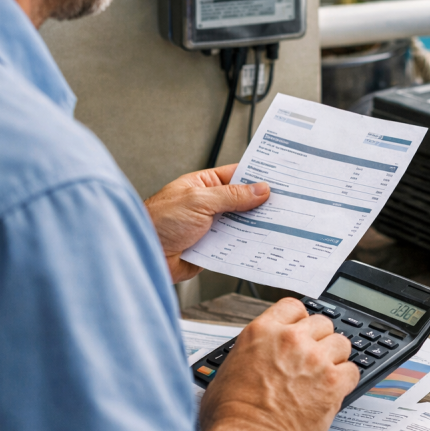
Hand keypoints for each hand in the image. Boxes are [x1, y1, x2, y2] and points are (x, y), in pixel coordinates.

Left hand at [144, 165, 269, 282]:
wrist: (143, 255)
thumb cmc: (158, 221)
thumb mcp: (199, 201)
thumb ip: (232, 195)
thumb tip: (260, 189)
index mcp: (204, 185)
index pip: (237, 176)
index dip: (259, 177)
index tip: (281, 179)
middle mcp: (209, 205)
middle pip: (243, 202)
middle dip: (263, 205)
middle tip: (286, 205)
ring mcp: (211, 227)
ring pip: (242, 225)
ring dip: (257, 227)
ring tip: (279, 225)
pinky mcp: (213, 248)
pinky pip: (236, 245)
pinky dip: (248, 246)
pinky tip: (261, 245)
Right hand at [198, 298, 359, 430]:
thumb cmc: (233, 415)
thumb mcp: (228, 371)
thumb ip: (250, 355)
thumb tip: (255, 359)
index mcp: (263, 332)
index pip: (293, 307)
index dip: (299, 321)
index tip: (301, 331)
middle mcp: (291, 340)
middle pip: (321, 323)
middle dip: (319, 340)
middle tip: (313, 359)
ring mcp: (315, 359)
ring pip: (341, 343)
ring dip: (335, 358)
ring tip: (325, 375)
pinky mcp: (333, 382)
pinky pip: (352, 370)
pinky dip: (346, 380)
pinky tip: (335, 390)